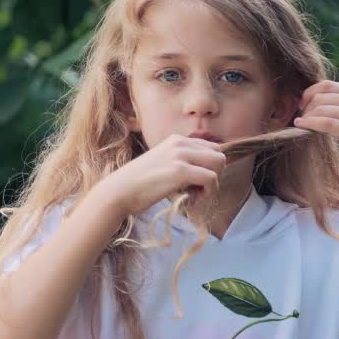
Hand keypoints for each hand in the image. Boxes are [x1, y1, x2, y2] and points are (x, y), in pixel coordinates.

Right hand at [94, 134, 226, 217]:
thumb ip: (181, 162)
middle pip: (219, 155)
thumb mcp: (162, 164)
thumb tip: (204, 173)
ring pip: (219, 164)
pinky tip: (190, 199)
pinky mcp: (180, 171)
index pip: (211, 149)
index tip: (194, 182)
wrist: (118, 192)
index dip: (208, 168)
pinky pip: (211, 179)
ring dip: (212, 184)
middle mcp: (180, 143)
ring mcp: (180, 155)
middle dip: (214, 175)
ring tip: (193, 194)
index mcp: (176, 140)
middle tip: (197, 189)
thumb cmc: (138, 184)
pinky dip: (207, 193)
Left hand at [294, 81, 338, 181]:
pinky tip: (300, 126)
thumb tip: (321, 111)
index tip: (301, 104)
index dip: (309, 92)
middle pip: (320, 96)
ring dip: (305, 116)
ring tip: (300, 123)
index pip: (327, 85)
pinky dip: (309, 124)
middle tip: (299, 117)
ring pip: (320, 109)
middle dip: (305, 106)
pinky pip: (325, 124)